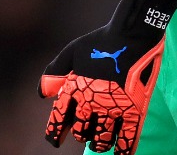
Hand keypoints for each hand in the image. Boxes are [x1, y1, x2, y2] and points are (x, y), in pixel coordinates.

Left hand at [39, 0, 176, 153]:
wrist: (132, 33)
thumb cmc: (101, 41)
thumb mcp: (72, 51)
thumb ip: (54, 72)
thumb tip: (42, 94)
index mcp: (75, 88)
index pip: (59, 119)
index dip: (54, 133)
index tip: (55, 140)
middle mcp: (92, 101)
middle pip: (82, 133)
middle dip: (82, 135)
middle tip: (86, 131)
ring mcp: (114, 107)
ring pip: (103, 140)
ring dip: (100, 143)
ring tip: (100, 141)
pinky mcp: (134, 109)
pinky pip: (127, 138)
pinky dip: (122, 150)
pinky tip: (120, 153)